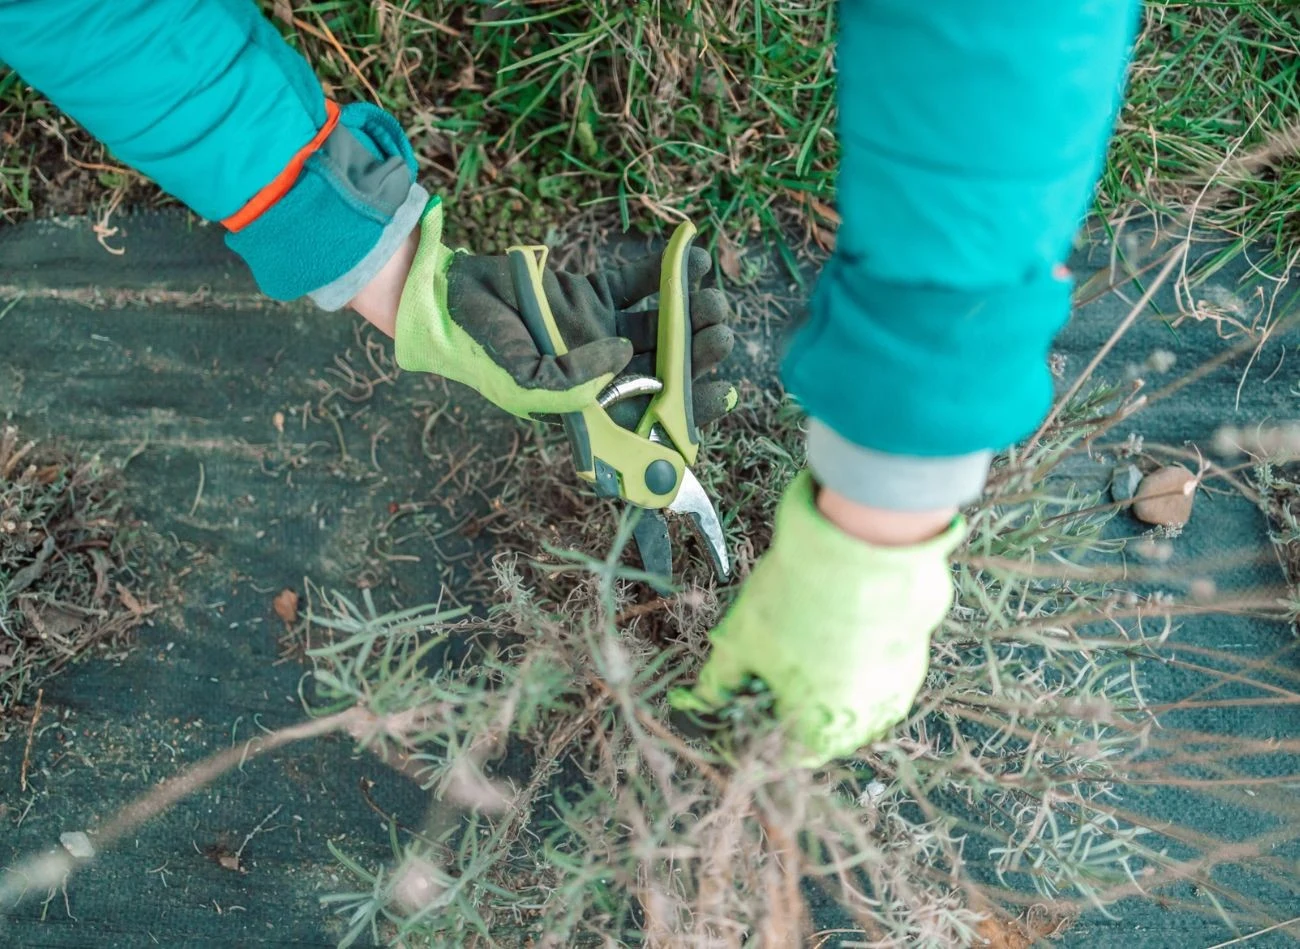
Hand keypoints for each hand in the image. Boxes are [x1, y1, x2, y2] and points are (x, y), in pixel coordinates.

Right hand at [393, 199, 734, 422]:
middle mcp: (598, 370)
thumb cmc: (475, 345)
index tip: (723, 393)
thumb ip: (563, 381)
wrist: (445, 293)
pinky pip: (635, 284)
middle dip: (697, 355)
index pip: (645, 413)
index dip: (688, 409)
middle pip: (662, 368)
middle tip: (721, 333)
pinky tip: (692, 258)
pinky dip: (665, 272)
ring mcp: (597, 329)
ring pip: (658, 327)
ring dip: (690, 313)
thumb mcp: (515, 376)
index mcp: (585, 402)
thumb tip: (619, 360)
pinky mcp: (592, 293)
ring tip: (714, 298)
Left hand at [670, 471, 962, 766]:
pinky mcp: (913, 657)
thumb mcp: (741, 641)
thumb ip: (719, 682)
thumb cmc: (799, 601)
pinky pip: (871, 672)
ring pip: (844, 699)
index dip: (746, 730)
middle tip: (754, 666)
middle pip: (812, 728)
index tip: (730, 705)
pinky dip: (847, 659)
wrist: (862, 544)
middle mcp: (865, 724)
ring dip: (814, 681)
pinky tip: (826, 625)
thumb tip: (701, 699)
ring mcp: (896, 691)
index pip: (776, 754)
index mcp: (819, 734)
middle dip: (779, 702)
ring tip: (789, 638)